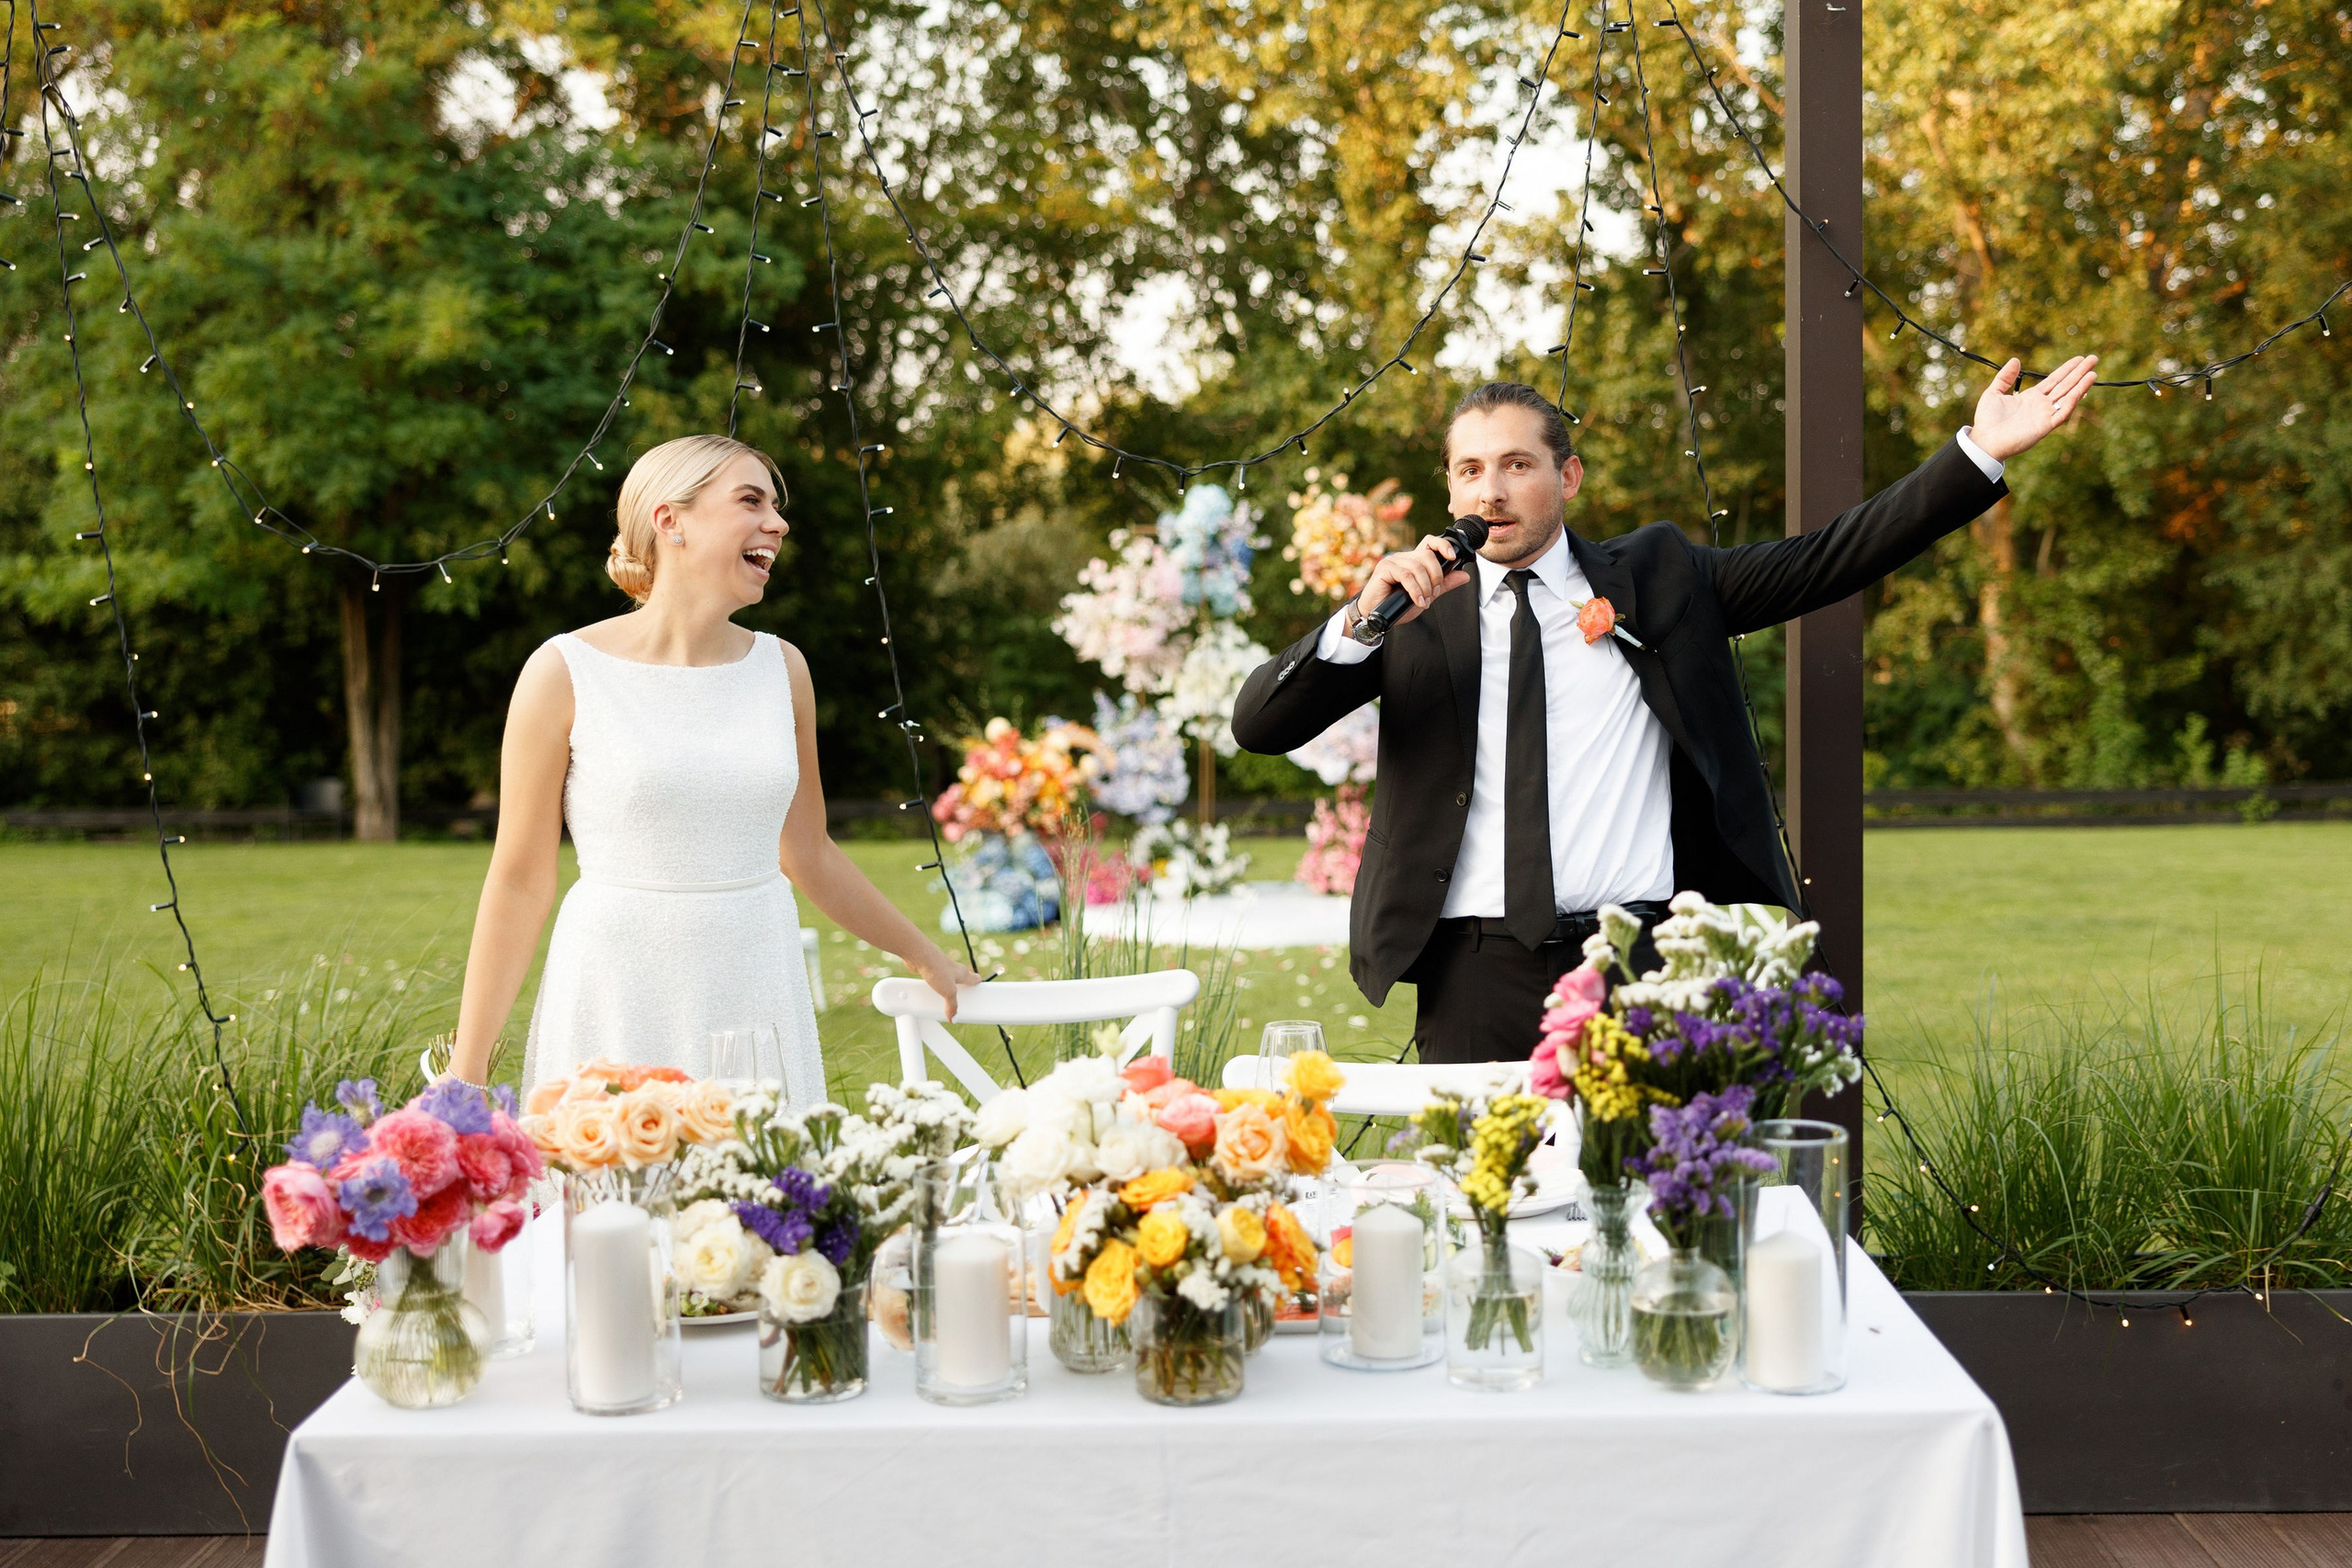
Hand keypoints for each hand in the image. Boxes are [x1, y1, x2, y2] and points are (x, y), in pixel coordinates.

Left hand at [910, 946, 983, 1020]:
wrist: (920, 956)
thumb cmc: (938, 967)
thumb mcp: (949, 992)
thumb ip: (952, 1005)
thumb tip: (954, 1018)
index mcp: (963, 973)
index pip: (976, 979)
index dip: (978, 986)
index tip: (979, 994)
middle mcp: (954, 970)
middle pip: (962, 980)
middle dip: (962, 990)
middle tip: (960, 1001)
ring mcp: (943, 969)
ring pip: (948, 981)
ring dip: (946, 989)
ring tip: (943, 1000)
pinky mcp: (931, 970)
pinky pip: (935, 981)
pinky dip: (934, 987)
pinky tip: (930, 992)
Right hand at [1354, 535, 1475, 629]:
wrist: (1376, 616)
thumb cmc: (1397, 605)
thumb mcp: (1426, 595)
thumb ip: (1444, 585)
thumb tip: (1464, 575)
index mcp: (1414, 560)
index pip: (1430, 542)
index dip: (1443, 545)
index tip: (1453, 557)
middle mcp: (1403, 557)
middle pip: (1427, 555)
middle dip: (1436, 577)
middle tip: (1434, 595)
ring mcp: (1393, 561)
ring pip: (1418, 567)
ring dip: (1426, 587)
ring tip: (1425, 601)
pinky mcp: (1384, 568)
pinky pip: (1406, 575)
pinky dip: (1415, 590)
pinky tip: (1417, 601)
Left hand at [1970, 353, 2099, 460]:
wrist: (1984, 441)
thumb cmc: (1987, 421)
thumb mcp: (1993, 393)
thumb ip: (2004, 377)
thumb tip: (2015, 359)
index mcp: (2031, 397)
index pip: (2054, 380)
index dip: (2067, 369)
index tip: (2079, 359)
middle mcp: (2041, 405)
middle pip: (2065, 385)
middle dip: (2079, 372)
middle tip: (2093, 359)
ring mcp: (2045, 415)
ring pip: (2068, 397)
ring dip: (2081, 385)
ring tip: (2093, 373)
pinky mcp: (2046, 426)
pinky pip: (2063, 412)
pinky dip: (2072, 401)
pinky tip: (2081, 390)